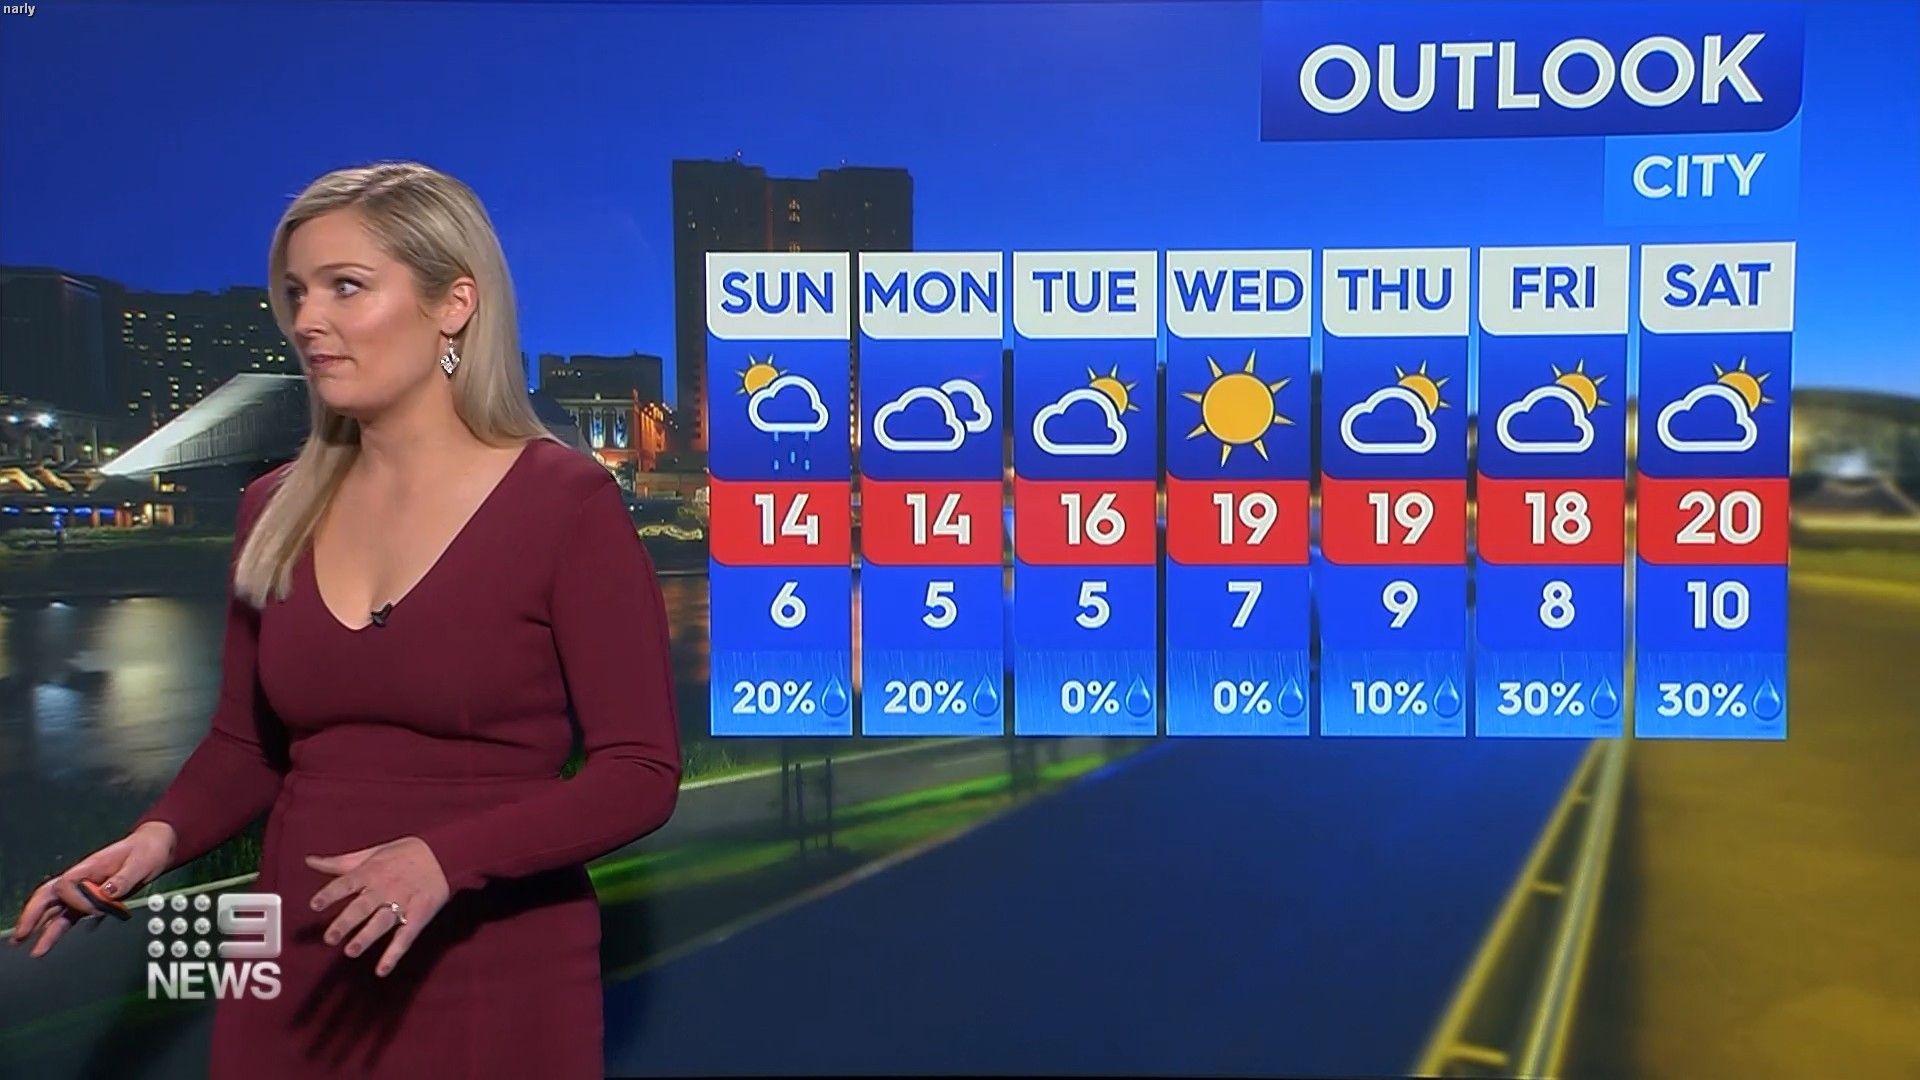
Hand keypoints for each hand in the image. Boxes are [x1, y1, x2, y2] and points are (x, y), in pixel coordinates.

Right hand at [9, 821, 176, 958]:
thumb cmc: (146, 851)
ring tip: (25, 946)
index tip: (96, 909)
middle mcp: (81, 879)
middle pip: (48, 896)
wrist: (153, 848)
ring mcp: (84, 891)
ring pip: (55, 910)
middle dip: (32, 915)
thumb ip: (124, 878)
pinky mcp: (91, 901)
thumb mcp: (140, 862)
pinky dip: (56, 929)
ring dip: (40, 927)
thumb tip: (107, 892)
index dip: (75, 900)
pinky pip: (68, 916)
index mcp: (89, 867)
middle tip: (20, 935)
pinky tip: (46, 943)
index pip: (66, 885)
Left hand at [306, 837, 449, 977]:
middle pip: (362, 907)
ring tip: (351, 951)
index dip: (330, 894)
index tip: (315, 905)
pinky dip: (394, 954)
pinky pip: (406, 936)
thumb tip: (309, 861)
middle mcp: (385, 888)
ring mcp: (403, 902)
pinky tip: (382, 970)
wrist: (444, 853)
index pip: (346, 883)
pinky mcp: (419, 915)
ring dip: (367, 937)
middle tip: (330, 938)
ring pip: (382, 922)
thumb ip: (340, 862)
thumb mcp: (372, 853)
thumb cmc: (405, 853)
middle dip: (346, 922)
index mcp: (371, 872)